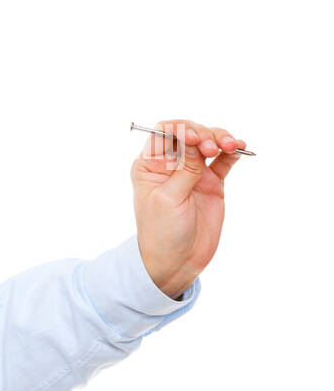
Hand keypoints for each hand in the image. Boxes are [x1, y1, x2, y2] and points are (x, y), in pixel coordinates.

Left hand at [131, 118, 248, 299]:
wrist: (177, 261)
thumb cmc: (161, 232)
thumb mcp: (169, 199)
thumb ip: (185, 170)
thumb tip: (195, 140)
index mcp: (149, 166)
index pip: (164, 133)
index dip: (180, 129)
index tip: (194, 139)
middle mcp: (170, 165)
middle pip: (189, 133)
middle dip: (204, 134)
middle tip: (213, 148)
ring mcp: (192, 172)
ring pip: (209, 144)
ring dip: (221, 139)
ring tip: (231, 146)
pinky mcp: (211, 183)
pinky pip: (224, 161)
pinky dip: (232, 152)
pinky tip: (240, 149)